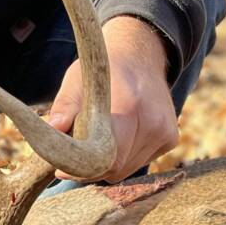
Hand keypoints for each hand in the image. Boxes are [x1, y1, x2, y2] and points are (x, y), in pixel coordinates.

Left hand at [47, 16, 177, 181]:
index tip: (63, 168)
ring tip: (97, 142)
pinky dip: (125, 157)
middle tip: (74, 157)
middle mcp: (153, 122)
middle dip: (93, 169)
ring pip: (129, 168)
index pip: (108, 159)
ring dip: (109, 164)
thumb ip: (65, 106)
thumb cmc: (103, 69)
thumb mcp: (76, 80)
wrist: (140, 55)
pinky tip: (118, 137)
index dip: (84, 169)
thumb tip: (54, 128)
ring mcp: (166, 132)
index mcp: (129, 107)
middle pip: (118, 168)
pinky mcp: (171, 138)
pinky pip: (141, 161)